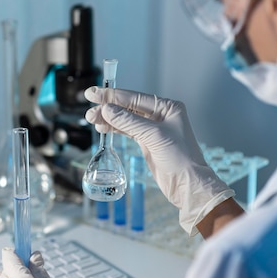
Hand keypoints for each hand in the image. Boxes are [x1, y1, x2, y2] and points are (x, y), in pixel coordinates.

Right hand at [84, 86, 233, 235]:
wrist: (187, 184)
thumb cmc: (180, 158)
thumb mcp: (154, 136)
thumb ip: (129, 121)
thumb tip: (107, 109)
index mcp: (167, 108)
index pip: (134, 98)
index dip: (113, 96)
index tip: (94, 93)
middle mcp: (161, 116)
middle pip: (128, 108)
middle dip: (108, 108)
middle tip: (89, 109)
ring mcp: (153, 129)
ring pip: (125, 120)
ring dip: (108, 119)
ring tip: (91, 119)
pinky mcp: (147, 142)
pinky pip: (127, 131)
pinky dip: (114, 129)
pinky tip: (103, 128)